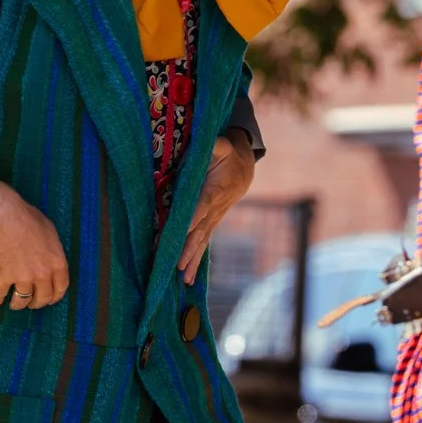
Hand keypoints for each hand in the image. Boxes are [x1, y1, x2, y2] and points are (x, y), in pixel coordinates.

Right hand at [0, 184, 70, 309]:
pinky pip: (0, 295)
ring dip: (18, 305)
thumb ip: (52, 249)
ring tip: (14, 304)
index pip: (60, 288)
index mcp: (57, 262)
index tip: (49, 299)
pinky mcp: (3, 278)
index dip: (54, 296)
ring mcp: (22, 278)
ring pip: (22, 301)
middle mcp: (42, 274)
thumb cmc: (25, 217)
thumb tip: (49, 257)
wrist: (2, 215)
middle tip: (32, 303)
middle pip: (42, 298)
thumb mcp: (49, 230)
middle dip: (37, 303)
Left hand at [179, 132, 256, 284]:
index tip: (183, 230)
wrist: (243, 168)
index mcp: (215, 189)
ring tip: (183, 278)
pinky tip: (188, 278)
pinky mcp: (211, 223)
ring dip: (192, 260)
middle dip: (189, 248)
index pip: (203, 205)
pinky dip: (196, 260)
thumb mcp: (222, 144)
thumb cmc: (228, 153)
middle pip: (200, 231)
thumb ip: (215, 144)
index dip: (194, 217)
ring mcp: (213, 218)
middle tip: (178, 264)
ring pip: (202, 241)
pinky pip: (203, 243)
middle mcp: (215, 209)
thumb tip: (206, 144)